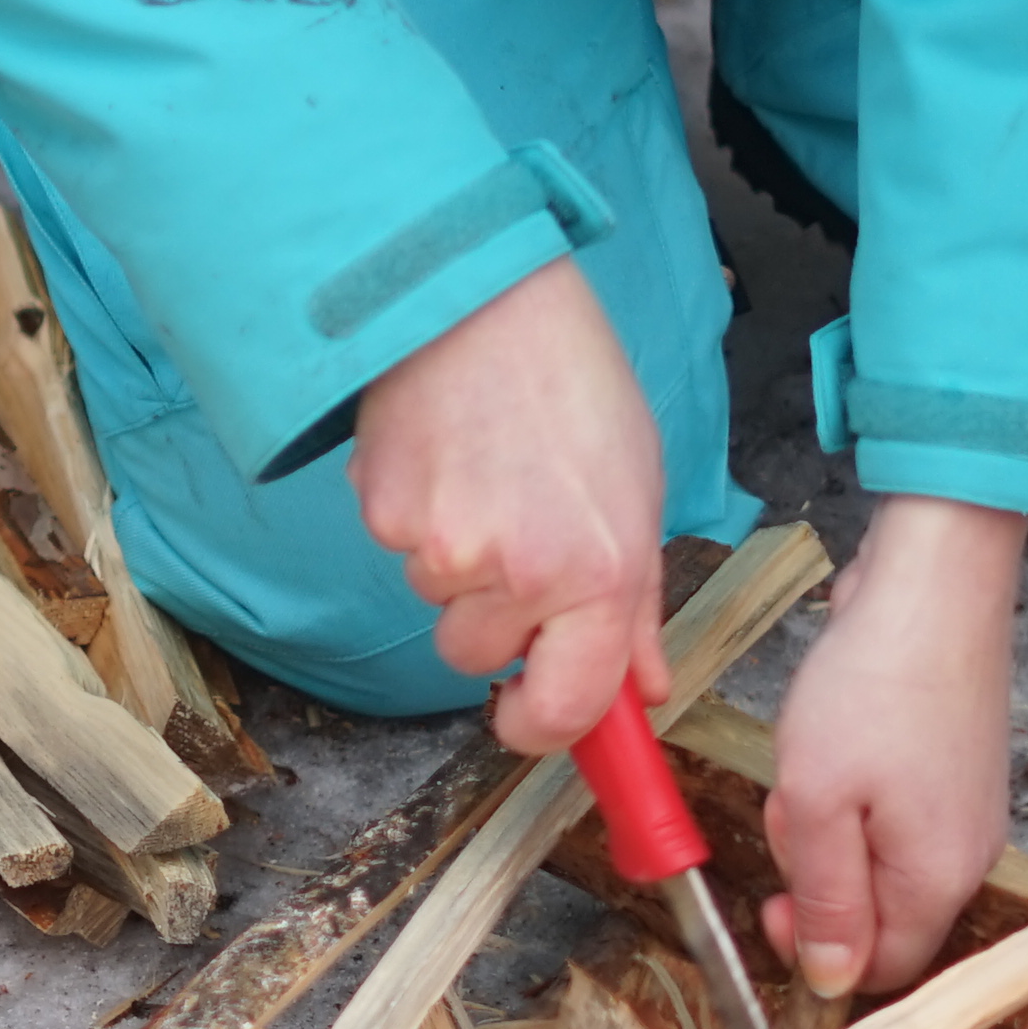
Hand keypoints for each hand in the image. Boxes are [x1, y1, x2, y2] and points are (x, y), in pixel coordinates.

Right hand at [346, 261, 663, 755]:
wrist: (481, 299)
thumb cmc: (572, 385)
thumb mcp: (636, 492)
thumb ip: (636, 601)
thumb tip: (644, 686)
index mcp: (601, 574)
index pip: (566, 710)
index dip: (543, 728)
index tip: (533, 718)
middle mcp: (521, 573)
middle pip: (477, 657)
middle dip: (491, 619)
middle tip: (514, 537)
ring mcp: (443, 547)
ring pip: (437, 600)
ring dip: (455, 560)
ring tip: (483, 474)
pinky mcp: (383, 514)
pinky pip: (399, 547)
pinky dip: (415, 514)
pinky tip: (443, 456)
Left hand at [759, 495, 1019, 995]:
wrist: (932, 588)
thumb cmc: (872, 688)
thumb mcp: (818, 802)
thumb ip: (826, 898)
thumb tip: (832, 980)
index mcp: (938, 880)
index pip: (883, 969)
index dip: (820, 956)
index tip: (770, 907)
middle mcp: (967, 857)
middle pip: (879, 916)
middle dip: (817, 877)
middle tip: (790, 810)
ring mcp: (966, 814)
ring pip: (877, 862)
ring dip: (825, 829)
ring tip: (809, 765)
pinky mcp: (954, 774)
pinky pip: (888, 818)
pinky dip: (846, 794)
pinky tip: (833, 744)